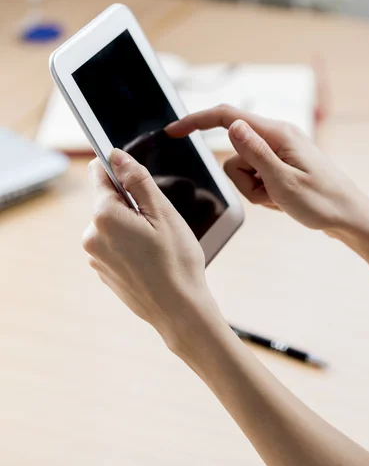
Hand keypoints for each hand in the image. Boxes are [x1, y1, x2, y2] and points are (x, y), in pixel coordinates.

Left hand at [83, 149, 211, 344]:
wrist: (179, 310)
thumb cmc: (177, 261)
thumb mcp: (163, 213)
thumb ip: (137, 180)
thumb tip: (116, 155)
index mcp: (104, 216)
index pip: (99, 173)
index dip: (118, 168)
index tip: (135, 176)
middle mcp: (92, 235)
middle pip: (107, 199)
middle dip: (130, 201)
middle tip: (157, 221)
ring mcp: (95, 255)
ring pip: (111, 222)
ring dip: (130, 223)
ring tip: (156, 243)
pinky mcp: (102, 270)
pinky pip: (112, 243)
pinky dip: (128, 243)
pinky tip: (149, 258)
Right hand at [166, 104, 368, 231]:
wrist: (349, 217)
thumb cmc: (322, 202)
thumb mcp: (283, 182)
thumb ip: (255, 153)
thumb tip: (230, 125)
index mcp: (277, 134)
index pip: (227, 117)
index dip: (196, 121)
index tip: (173, 131)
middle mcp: (276, 137)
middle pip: (233, 154)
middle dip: (242, 180)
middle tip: (269, 194)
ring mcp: (278, 152)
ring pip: (242, 169)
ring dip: (253, 189)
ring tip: (279, 199)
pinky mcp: (279, 165)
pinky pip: (255, 177)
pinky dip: (262, 192)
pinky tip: (282, 200)